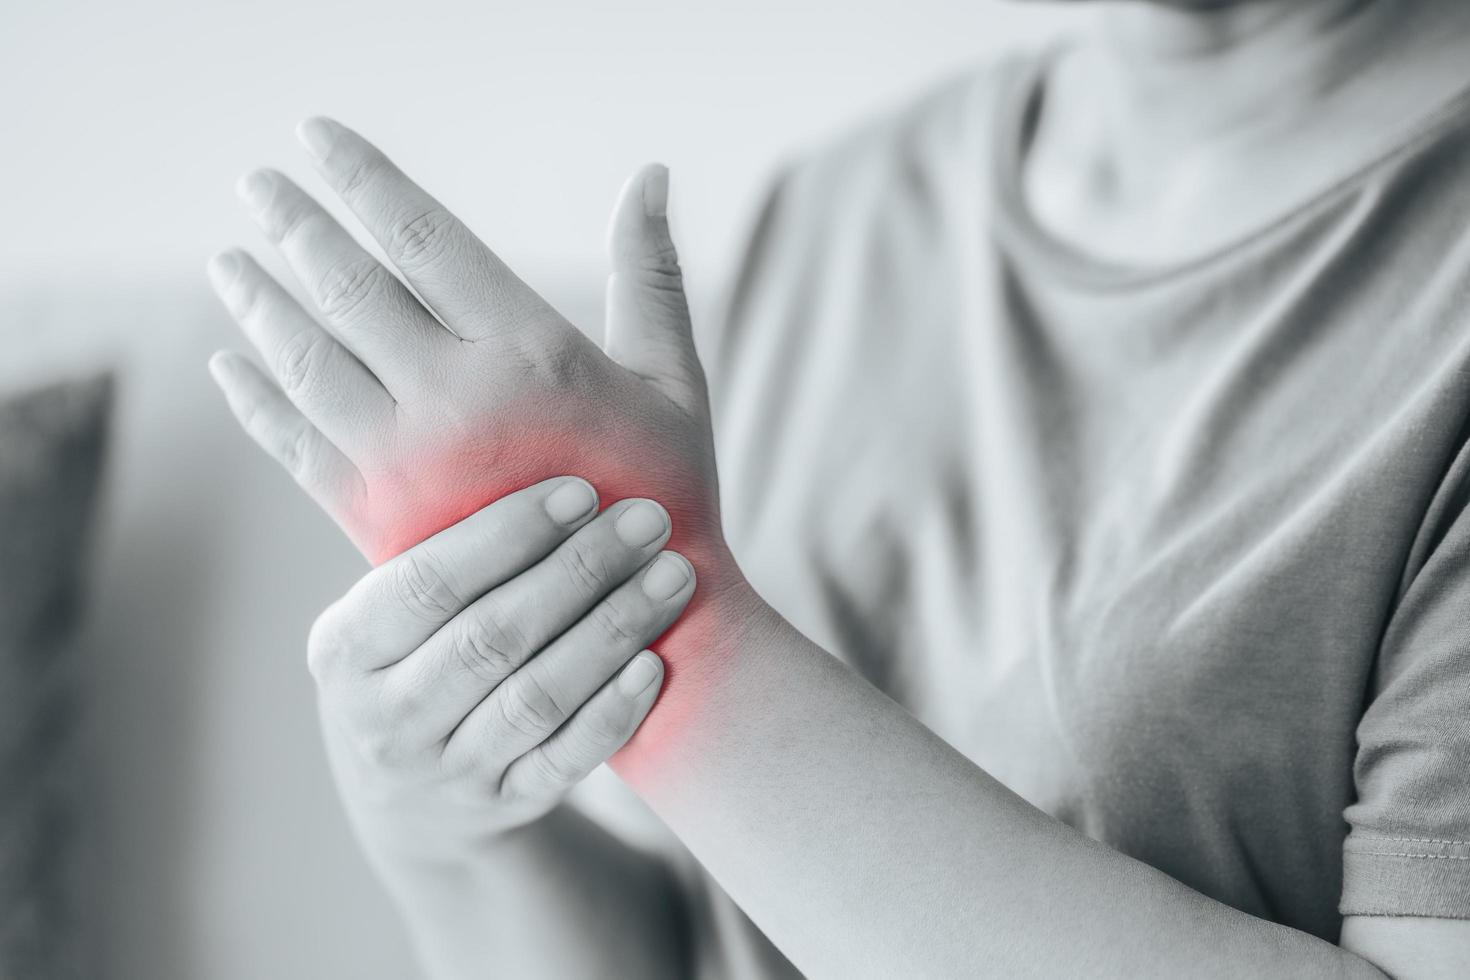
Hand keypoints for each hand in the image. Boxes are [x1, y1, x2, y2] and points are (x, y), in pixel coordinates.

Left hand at [207, 118, 754, 776]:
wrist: (638, 622)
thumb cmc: (667, 491)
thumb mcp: (675, 378)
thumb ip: (653, 273)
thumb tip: (653, 171)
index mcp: (528, 351)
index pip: (423, 235)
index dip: (363, 177)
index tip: (318, 137)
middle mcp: (455, 398)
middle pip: (348, 286)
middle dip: (296, 225)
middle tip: (257, 185)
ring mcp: (406, 462)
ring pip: (307, 360)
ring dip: (261, 304)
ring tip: (228, 263)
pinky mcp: (375, 518)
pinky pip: (293, 442)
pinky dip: (255, 397)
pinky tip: (228, 361)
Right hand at [306, 477, 693, 867]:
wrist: (412, 798)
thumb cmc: (414, 657)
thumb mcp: (387, 610)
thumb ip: (435, 542)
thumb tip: (517, 415)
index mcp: (344, 648)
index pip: (427, 582)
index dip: (508, 534)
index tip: (582, 489)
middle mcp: (386, 717)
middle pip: (491, 637)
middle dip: (580, 571)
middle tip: (649, 519)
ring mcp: (446, 771)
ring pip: (537, 697)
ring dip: (613, 630)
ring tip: (673, 575)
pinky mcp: (505, 805)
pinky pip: (566, 759)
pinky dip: (613, 711)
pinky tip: (656, 661)